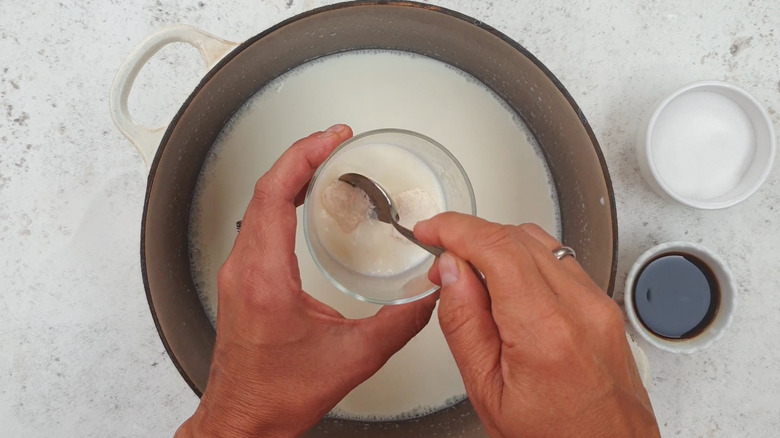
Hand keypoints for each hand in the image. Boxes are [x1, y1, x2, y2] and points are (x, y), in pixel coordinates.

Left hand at [176, 124, 436, 437]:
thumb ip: (398, 325)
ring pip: (257, 204)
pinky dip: (280, 200)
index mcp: (265, 279)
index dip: (303, 157)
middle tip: (334, 141)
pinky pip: (256, 223)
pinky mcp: (240, 281)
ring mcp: (237, 274)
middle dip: (301, 156)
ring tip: (322, 162)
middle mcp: (244, 270)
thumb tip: (427, 297)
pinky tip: (301, 202)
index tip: (331, 139)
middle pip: (264, 190)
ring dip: (289, 176)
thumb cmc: (276, 395)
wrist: (243, 419)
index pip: (274, 195)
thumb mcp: (351, 359)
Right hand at [414, 214, 659, 437]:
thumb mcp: (487, 391)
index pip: (497, 248)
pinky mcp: (605, 306)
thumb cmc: (553, 437)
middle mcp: (580, 308)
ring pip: (540, 242)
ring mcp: (598, 304)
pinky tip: (505, 283)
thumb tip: (451, 272)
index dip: (455, 229)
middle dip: (471, 236)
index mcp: (545, 331)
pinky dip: (525, 258)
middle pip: (517, 236)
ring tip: (471, 274)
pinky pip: (560, 260)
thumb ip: (464, 324)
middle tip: (442, 258)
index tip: (431, 230)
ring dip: (498, 244)